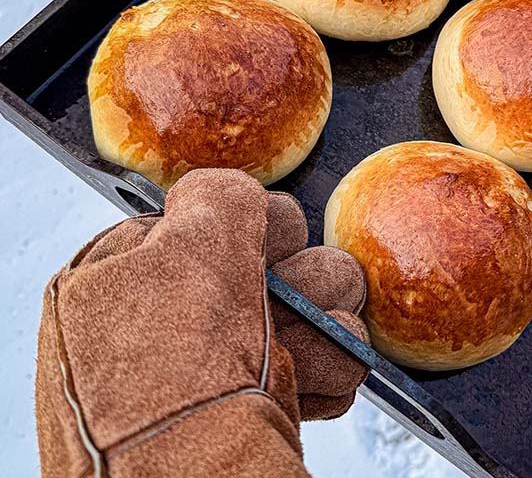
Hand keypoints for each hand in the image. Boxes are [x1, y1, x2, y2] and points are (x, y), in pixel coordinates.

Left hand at [35, 169, 368, 477]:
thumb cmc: (169, 373)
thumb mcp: (189, 249)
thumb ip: (219, 196)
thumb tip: (238, 194)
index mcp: (141, 270)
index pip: (229, 212)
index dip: (256, 231)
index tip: (260, 254)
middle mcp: (186, 310)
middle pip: (289, 257)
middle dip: (303, 282)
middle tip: (277, 307)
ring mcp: (230, 356)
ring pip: (324, 304)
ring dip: (324, 330)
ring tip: (291, 361)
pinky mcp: (270, 395)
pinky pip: (332, 359)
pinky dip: (328, 376)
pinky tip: (299, 393)